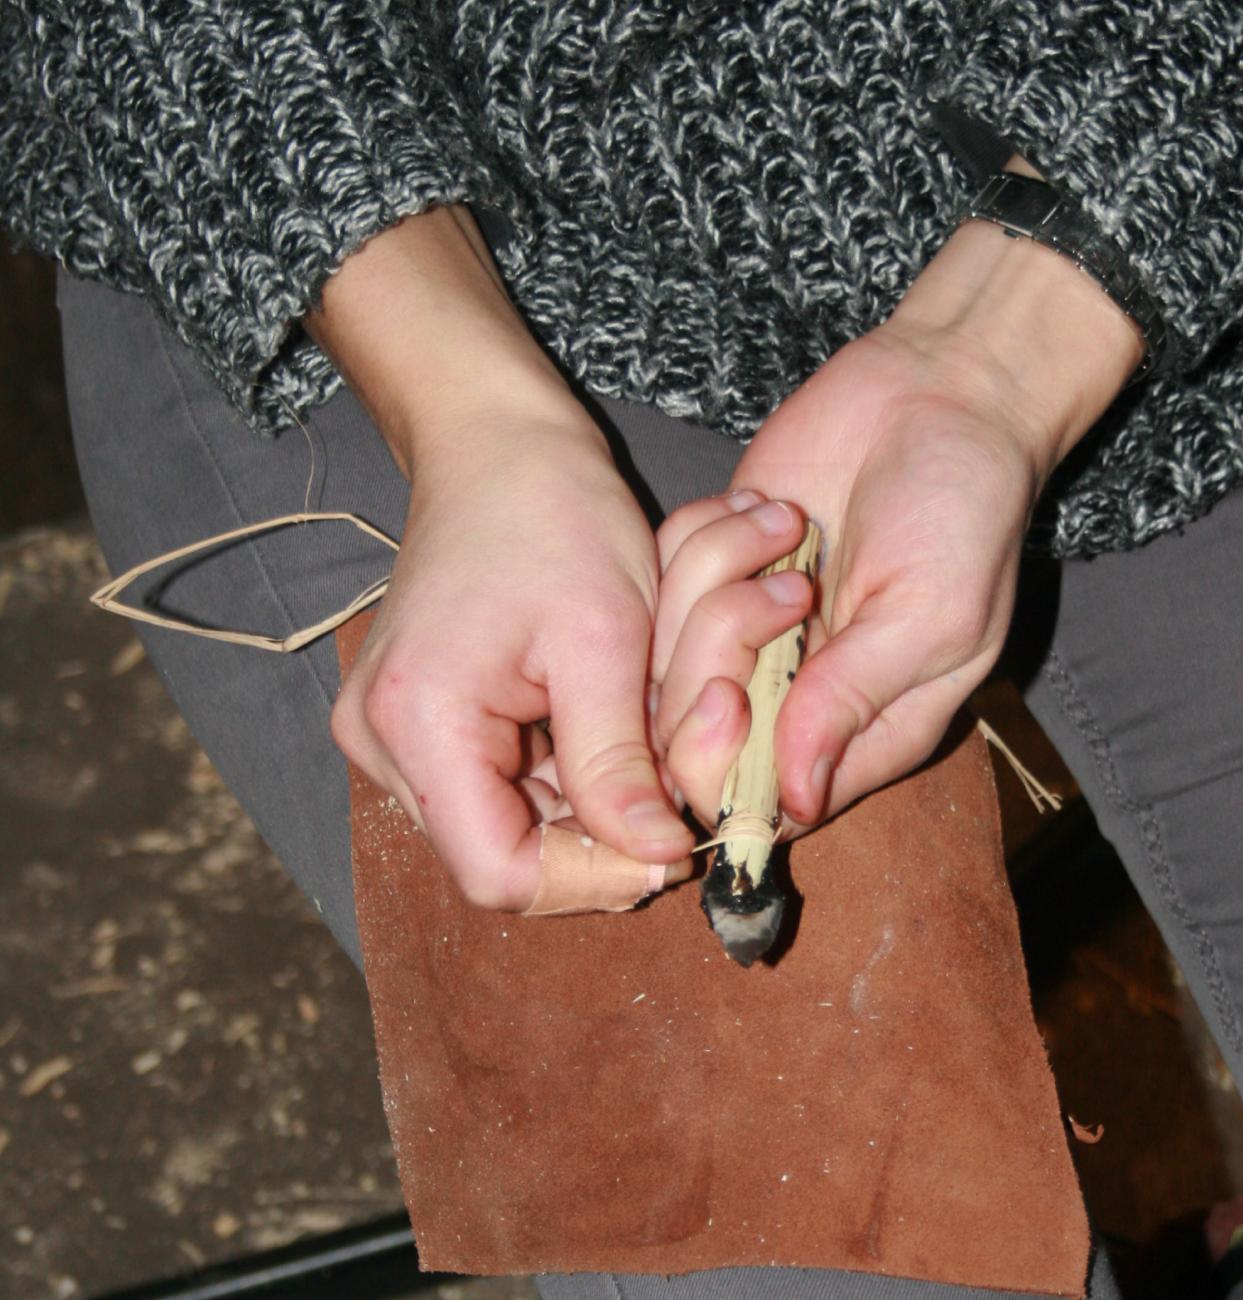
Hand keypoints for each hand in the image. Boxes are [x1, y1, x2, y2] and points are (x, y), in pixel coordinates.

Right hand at [312, 208, 692, 908]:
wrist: (495, 444)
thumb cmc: (553, 514)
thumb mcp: (607, 639)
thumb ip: (621, 765)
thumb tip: (656, 863)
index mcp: (418, 722)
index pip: (502, 874)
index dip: (594, 879)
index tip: (671, 847)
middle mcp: (386, 744)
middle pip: (505, 856)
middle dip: (602, 839)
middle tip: (675, 797)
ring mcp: (396, 734)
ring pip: (510, 824)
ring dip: (590, 805)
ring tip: (647, 750)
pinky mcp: (423, 719)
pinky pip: (502, 784)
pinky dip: (568, 774)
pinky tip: (612, 730)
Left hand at [652, 214, 1142, 834]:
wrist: (937, 395)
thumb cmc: (961, 511)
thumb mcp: (932, 618)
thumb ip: (855, 702)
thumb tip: (792, 800)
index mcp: (858, 731)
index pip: (762, 802)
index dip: (723, 767)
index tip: (736, 692)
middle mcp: (790, 696)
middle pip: (690, 736)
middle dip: (713, 660)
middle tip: (785, 591)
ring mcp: (742, 632)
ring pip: (662, 655)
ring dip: (715, 580)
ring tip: (790, 529)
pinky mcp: (709, 569)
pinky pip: (657, 580)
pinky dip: (697, 536)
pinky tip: (760, 506)